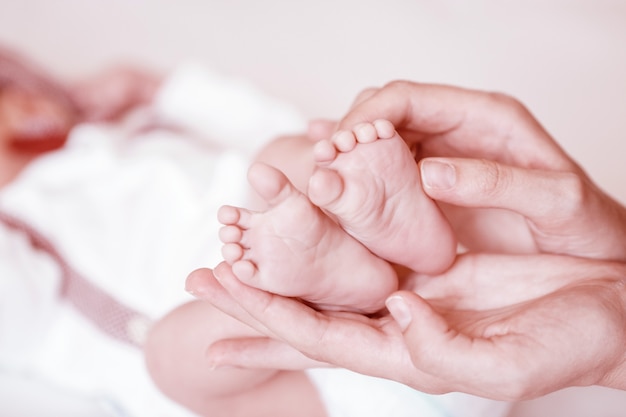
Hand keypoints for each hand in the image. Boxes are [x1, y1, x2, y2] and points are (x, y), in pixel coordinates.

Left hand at [189, 257, 625, 400]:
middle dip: (250, 297)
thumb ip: (444, 350)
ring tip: (230, 250)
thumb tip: (394, 312)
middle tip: (197, 276)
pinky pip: (361, 250)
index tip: (220, 292)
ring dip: (278, 267)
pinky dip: (324, 242)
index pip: (318, 337)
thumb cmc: (563, 343)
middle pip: (305, 311)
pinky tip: (298, 232)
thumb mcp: (507, 363)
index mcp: (405, 352)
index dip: (267, 317)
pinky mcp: (423, 260)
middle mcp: (393, 323)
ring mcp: (405, 291)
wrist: (601, 308)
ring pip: (325, 281)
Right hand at [327, 81, 625, 260]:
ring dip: (349, 155)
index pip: (410, 97)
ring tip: (320, 177)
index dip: (368, 114)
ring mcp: (442, 157)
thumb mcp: (555, 201)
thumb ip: (496, 182)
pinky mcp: (434, 186)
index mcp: (486, 118)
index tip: (341, 144)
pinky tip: (335, 181)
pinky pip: (387, 171)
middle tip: (323, 164)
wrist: (589, 251)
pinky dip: (360, 176)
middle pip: (386, 112)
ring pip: (380, 140)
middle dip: (349, 132)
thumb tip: (429, 172)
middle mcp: (458, 130)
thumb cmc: (582, 224)